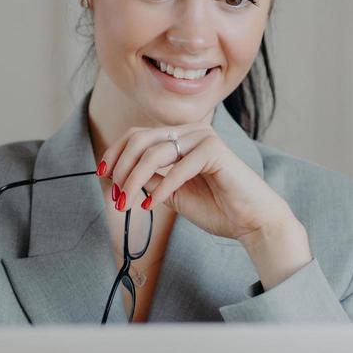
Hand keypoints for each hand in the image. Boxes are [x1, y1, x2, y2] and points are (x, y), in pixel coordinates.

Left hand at [96, 123, 294, 243]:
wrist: (251, 221)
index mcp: (181, 138)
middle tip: (115, 195)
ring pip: (155, 152)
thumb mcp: (172, 193)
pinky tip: (151, 205)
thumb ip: (150, 180)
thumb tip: (118, 175)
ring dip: (134, 180)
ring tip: (127, 203)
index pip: (138, 135)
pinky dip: (161, 187)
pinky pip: (178, 167)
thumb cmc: (217, 208)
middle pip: (141, 139)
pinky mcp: (215, 150)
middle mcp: (191, 131)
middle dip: (121, 168)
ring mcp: (204, 137)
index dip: (115, 153)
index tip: (101, 174)